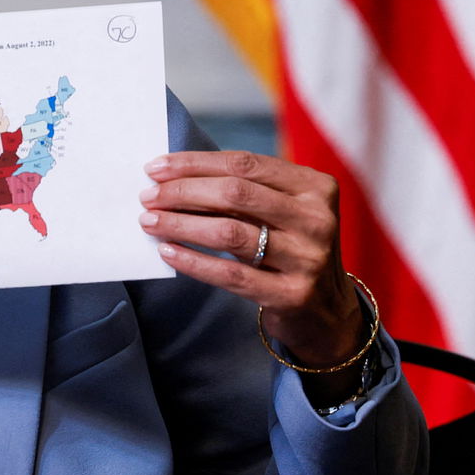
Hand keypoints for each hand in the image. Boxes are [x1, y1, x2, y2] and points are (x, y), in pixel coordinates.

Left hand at [138, 151, 366, 391]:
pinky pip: (230, 275)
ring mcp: (307, 258)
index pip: (245, 163)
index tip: (156, 168)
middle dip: (182, 192)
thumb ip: (242, 193)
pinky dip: (193, 261)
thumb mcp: (280, 213)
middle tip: (148, 197)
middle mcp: (316, 219)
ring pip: (229, 232)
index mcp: (315, 187)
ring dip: (181, 224)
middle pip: (235, 193)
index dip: (195, 163)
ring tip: (149, 221)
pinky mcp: (292, 294)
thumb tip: (173, 178)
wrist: (326, 311)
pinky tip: (167, 252)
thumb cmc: (289, 249)